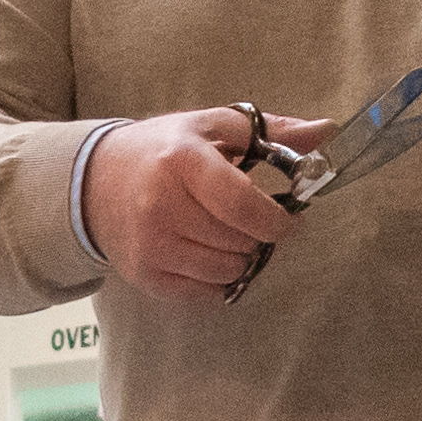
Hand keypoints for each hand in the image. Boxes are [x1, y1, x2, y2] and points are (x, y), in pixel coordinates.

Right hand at [89, 106, 317, 304]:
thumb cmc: (164, 150)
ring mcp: (150, 245)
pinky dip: (217, 278)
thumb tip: (327, 130)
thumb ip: (273, 133)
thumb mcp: (213, 127)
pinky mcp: (144, 276)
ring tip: (224, 234)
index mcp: (181, 160)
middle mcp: (160, 205)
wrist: (94, 181)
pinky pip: (205, 293)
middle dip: (257, 234)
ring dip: (239, 257)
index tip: (289, 219)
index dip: (276, 219)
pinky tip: (205, 252)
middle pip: (239, 241)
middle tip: (248, 220)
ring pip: (226, 270)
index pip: (242, 205)